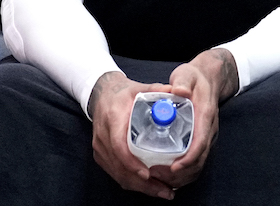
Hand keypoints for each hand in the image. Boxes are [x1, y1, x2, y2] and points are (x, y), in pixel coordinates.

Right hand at [88, 71, 176, 199]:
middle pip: (120, 166)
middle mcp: (103, 136)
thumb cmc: (122, 93)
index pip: (119, 145)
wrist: (101, 95)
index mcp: (113, 118)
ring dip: (140, 187)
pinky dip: (132, 182)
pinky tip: (149, 187)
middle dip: (142, 183)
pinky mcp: (100, 155)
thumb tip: (180, 91)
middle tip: (165, 190)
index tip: (147, 173)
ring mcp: (100, 148)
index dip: (132, 162)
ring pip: (118, 174)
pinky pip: (115, 173)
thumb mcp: (139, 88)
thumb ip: (158, 90)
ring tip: (162, 191)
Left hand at [153, 48, 239, 189]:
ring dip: (181, 176)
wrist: (208, 79)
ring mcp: (206, 137)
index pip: (200, 143)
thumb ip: (183, 82)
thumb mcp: (187, 75)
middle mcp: (208, 130)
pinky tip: (166, 174)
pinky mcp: (201, 140)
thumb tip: (179, 90)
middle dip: (180, 173)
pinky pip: (195, 162)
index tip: (173, 168)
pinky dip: (183, 172)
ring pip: (198, 165)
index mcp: (205, 116)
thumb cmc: (194, 78)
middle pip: (199, 160)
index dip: (188, 158)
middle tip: (157, 174)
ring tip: (158, 177)